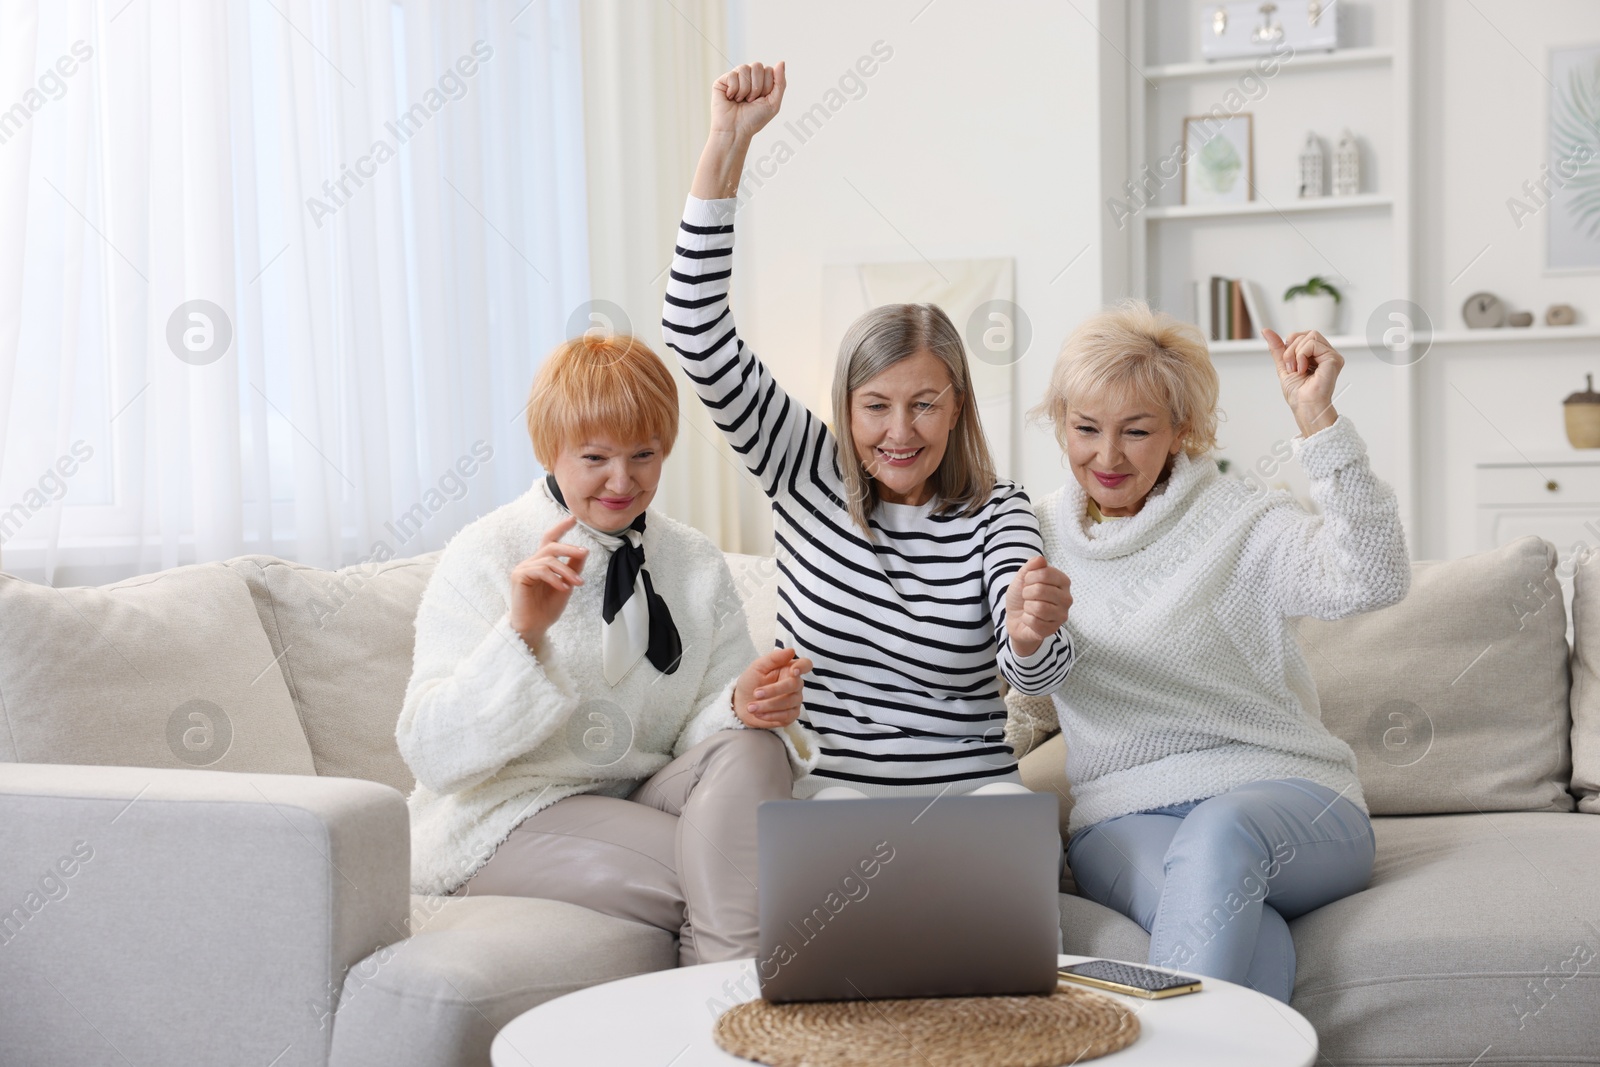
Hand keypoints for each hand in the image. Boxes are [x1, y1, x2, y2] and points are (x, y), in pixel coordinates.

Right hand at [509, 516, 588, 651]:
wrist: (535, 627)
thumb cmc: (548, 609)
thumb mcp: (566, 586)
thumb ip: (573, 569)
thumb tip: (584, 551)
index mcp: (541, 564)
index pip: (550, 540)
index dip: (561, 528)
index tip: (573, 519)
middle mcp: (531, 563)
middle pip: (550, 545)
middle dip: (569, 547)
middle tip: (584, 552)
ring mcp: (523, 568)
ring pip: (548, 559)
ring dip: (567, 570)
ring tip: (578, 583)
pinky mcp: (519, 576)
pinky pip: (541, 570)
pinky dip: (555, 578)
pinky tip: (564, 588)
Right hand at [710, 60, 785, 140]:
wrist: (736, 131)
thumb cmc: (754, 120)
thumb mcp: (773, 103)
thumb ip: (780, 83)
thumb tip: (781, 62)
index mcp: (760, 81)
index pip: (769, 70)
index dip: (767, 86)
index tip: (761, 100)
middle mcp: (747, 77)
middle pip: (757, 66)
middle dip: (756, 87)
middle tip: (750, 101)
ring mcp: (735, 77)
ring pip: (744, 68)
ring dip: (745, 89)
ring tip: (741, 100)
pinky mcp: (722, 81)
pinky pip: (732, 75)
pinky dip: (734, 90)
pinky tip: (731, 98)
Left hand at [735, 646, 812, 728]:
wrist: (741, 704)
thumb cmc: (751, 682)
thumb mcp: (757, 667)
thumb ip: (773, 659)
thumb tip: (791, 651)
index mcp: (788, 669)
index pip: (805, 665)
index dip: (803, 667)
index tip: (793, 671)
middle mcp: (795, 684)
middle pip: (795, 685)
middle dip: (774, 690)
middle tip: (756, 693)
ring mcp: (794, 700)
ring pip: (789, 702)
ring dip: (768, 705)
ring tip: (751, 707)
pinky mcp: (791, 715)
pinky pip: (787, 716)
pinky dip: (771, 715)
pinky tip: (758, 714)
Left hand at [1005, 556, 1071, 658]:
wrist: (1016, 618)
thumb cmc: (1022, 597)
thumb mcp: (1023, 578)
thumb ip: (1031, 566)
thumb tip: (1040, 559)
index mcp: (1063, 581)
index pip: (1045, 573)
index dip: (1029, 577)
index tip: (1027, 582)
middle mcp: (1067, 598)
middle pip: (1041, 590)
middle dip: (1026, 593)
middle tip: (1027, 597)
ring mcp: (1062, 615)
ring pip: (1039, 608)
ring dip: (1027, 607)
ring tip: (1029, 607)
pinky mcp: (1054, 630)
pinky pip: (1035, 622)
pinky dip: (1026, 619)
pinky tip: (1029, 618)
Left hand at [1264, 328, 1342, 437]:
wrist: (1304, 405)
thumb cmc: (1297, 393)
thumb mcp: (1283, 365)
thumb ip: (1278, 348)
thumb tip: (1266, 331)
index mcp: (1315, 355)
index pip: (1301, 336)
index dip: (1290, 345)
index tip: (1289, 363)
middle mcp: (1325, 354)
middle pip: (1305, 334)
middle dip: (1291, 349)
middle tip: (1292, 367)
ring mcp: (1331, 355)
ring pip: (1310, 336)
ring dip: (1296, 353)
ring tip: (1298, 369)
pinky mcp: (1333, 359)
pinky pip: (1313, 343)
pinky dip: (1302, 355)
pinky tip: (1304, 369)